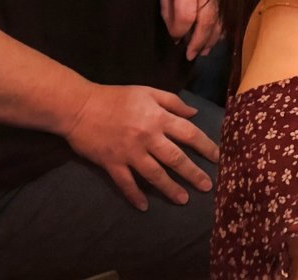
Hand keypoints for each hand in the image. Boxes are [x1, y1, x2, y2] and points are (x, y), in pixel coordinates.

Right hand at [62, 84, 219, 210]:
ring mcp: (129, 153)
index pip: (189, 134)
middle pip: (176, 159)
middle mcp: (148, 137)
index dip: (205, 146)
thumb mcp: (147, 92)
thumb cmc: (116, 97)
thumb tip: (194, 114)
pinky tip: (144, 206)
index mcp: (158, 118)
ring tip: (183, 199)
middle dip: (193, 173)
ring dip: (170, 188)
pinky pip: (126, 183)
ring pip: (155, 174)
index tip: (217, 157)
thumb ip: (172, 102)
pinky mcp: (111, 164)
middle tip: (207, 187)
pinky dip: (135, 195)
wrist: (79, 107)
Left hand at [158, 0, 220, 58]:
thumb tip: (174, 30)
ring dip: (211, 39)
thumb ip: (168, 6)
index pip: (185, 17)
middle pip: (206, 23)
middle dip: (198, 43)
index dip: (179, 32)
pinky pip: (227, 15)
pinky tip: (215, 38)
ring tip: (203, 51)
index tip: (174, 40)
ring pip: (219, 22)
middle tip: (190, 56)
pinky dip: (222, 30)